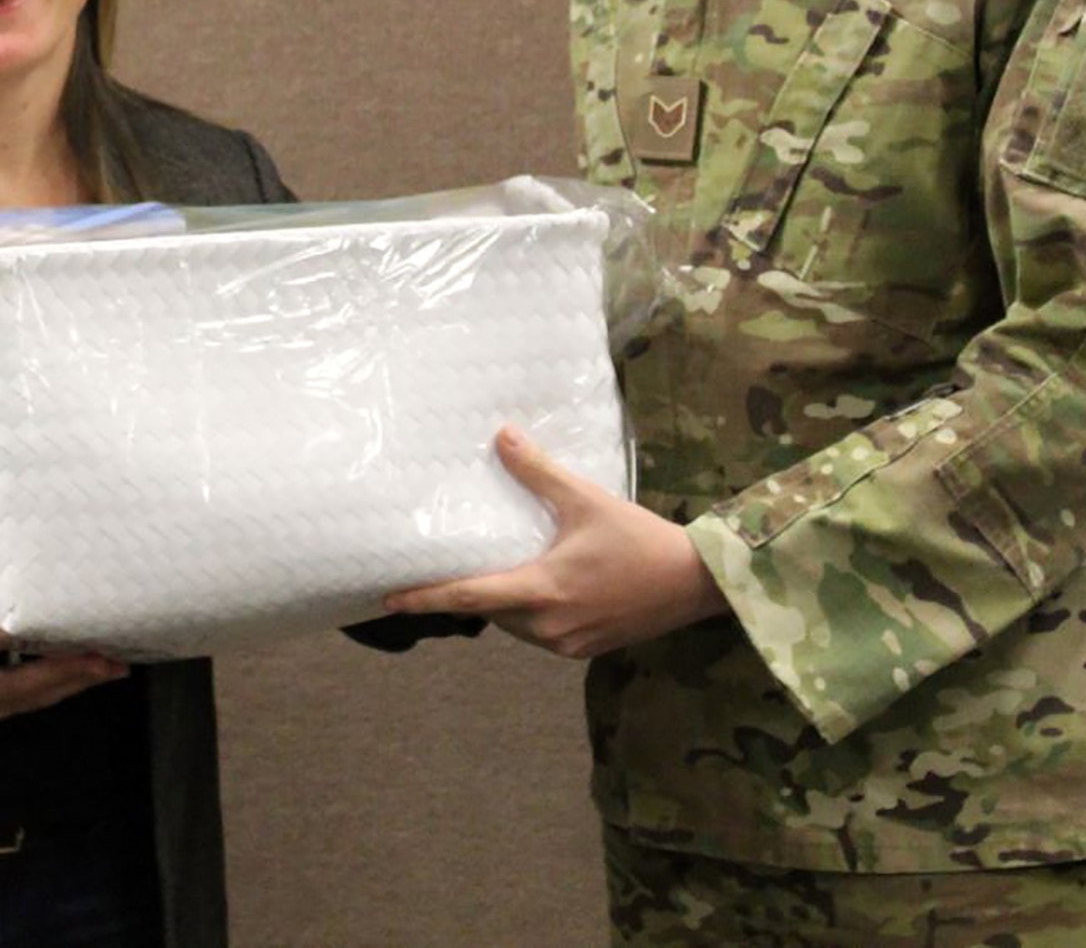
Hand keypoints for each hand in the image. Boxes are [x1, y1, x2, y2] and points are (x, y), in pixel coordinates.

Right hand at [0, 615, 128, 724]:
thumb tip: (26, 605)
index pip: (31, 678)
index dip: (69, 667)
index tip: (102, 656)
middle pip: (42, 695)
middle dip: (83, 678)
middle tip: (121, 662)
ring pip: (37, 699)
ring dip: (73, 683)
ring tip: (108, 666)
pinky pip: (26, 698)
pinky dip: (53, 684)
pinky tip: (73, 671)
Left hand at [384, 426, 729, 657]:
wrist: (695, 583)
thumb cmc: (639, 539)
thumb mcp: (585, 499)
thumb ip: (538, 471)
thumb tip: (501, 436)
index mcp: (542, 590)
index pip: (470, 598)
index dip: (426, 598)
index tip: (389, 598)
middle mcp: (548, 626)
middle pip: (491, 612)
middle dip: (471, 592)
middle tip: (451, 566)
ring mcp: (567, 644)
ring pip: (516, 625)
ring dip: (505, 602)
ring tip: (502, 568)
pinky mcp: (585, 649)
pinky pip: (542, 632)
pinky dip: (532, 611)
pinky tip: (541, 585)